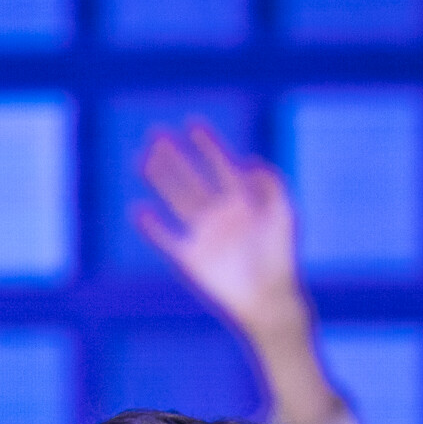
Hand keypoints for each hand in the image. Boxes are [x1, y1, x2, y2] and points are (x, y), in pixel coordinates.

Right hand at [133, 121, 306, 340]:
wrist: (270, 299)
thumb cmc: (282, 259)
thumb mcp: (284, 215)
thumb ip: (272, 184)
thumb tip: (248, 161)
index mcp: (243, 201)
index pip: (221, 165)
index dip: (208, 145)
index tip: (193, 124)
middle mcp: (220, 215)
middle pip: (192, 178)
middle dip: (175, 156)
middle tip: (156, 133)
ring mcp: (204, 235)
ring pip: (176, 200)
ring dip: (160, 180)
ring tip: (143, 159)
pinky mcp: (191, 260)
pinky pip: (166, 240)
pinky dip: (151, 228)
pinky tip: (138, 211)